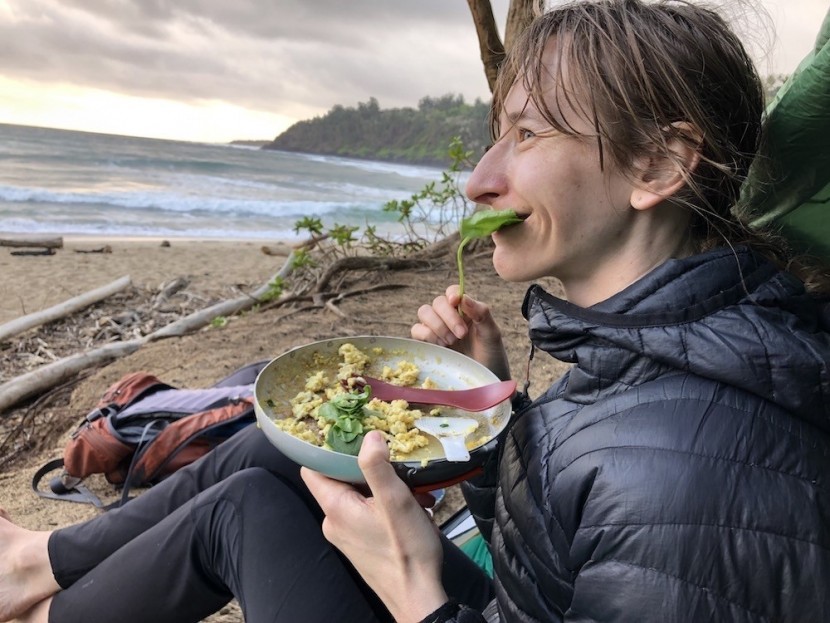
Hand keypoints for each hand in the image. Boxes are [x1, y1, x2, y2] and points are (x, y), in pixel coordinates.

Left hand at [301, 431, 448, 622]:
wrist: (418, 597)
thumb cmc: (406, 551)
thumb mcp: (395, 501)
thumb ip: (377, 466)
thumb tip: (369, 437)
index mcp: (335, 507)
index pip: (312, 467)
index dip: (328, 449)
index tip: (354, 436)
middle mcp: (334, 521)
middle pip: (341, 479)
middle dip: (372, 469)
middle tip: (399, 467)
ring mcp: (347, 535)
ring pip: (361, 495)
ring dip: (388, 488)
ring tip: (416, 493)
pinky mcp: (361, 544)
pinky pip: (369, 513)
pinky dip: (390, 506)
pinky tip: (417, 509)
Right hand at [412, 285, 510, 380]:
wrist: (484, 380)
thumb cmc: (491, 356)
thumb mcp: (491, 333)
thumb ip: (481, 313)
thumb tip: (463, 297)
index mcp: (466, 310)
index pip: (453, 292)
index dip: (452, 294)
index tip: (455, 301)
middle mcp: (449, 317)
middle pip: (437, 302)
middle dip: (447, 317)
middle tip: (461, 334)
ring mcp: (437, 330)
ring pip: (424, 313)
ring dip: (436, 325)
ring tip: (451, 342)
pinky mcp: (428, 343)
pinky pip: (417, 330)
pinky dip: (426, 335)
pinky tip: (441, 346)